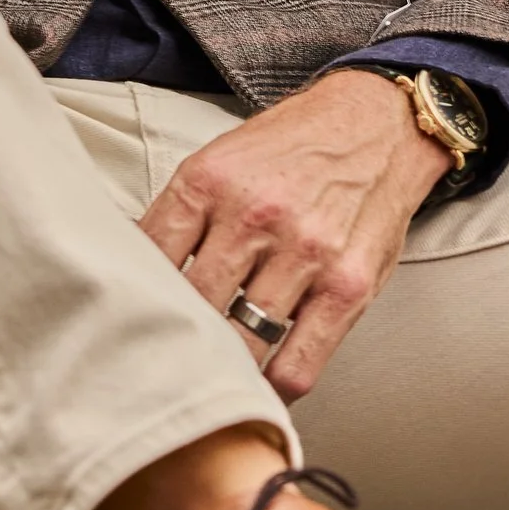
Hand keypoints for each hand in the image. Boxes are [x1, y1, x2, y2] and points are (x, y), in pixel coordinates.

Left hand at [140, 68, 449, 405]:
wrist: (380, 122)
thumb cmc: (295, 149)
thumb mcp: (224, 161)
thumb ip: (182, 215)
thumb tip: (129, 272)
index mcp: (209, 181)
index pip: (146, 262)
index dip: (131, 301)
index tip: (128, 327)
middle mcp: (254, 216)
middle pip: (189, 309)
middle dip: (174, 341)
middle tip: (163, 366)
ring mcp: (305, 253)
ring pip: (239, 343)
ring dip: (223, 368)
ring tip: (211, 379)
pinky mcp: (348, 286)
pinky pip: (297, 364)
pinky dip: (273, 387)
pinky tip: (263, 384)